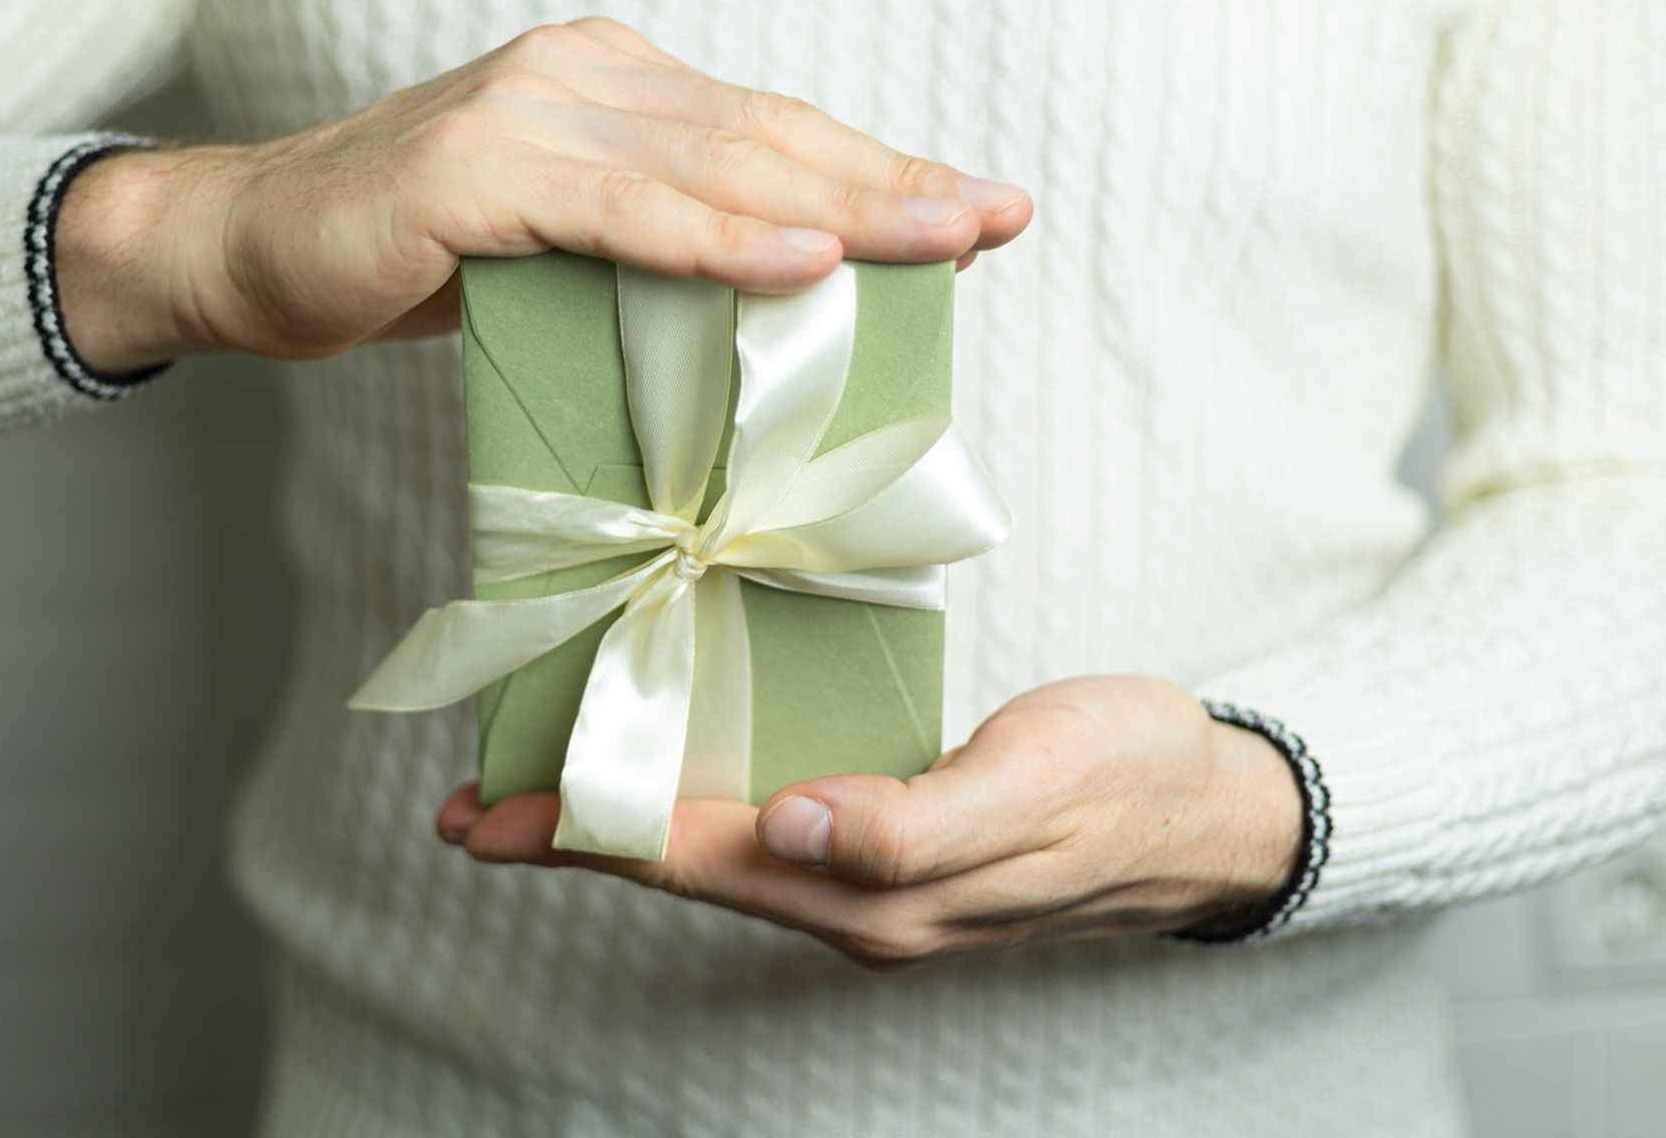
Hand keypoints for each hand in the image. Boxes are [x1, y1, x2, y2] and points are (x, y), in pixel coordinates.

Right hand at [55, 16, 1033, 374]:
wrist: (244, 253)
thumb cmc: (405, 264)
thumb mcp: (558, 254)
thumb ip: (650, 253)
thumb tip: (772, 307)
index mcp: (611, 86)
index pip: (771, 131)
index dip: (879, 171)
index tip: (978, 213)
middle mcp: (583, 75)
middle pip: (767, 137)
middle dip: (890, 186)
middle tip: (993, 222)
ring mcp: (528, 112)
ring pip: (713, 163)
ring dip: (838, 208)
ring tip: (939, 240)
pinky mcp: (475, 170)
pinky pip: (621, 210)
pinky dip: (716, 239)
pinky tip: (800, 261)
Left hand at [437, 675, 1302, 969]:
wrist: (1205, 807)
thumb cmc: (1125, 776)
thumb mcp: (1036, 786)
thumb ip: (917, 823)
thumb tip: (794, 828)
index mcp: (882, 894)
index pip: (701, 861)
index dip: (590, 835)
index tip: (493, 817)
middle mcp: (858, 903)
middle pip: (686, 871)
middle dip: (575, 839)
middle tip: (473, 811)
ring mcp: (870, 884)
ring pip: (715, 858)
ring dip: (619, 827)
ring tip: (537, 793)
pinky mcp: (886, 848)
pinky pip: (761, 832)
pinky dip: (689, 806)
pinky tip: (661, 775)